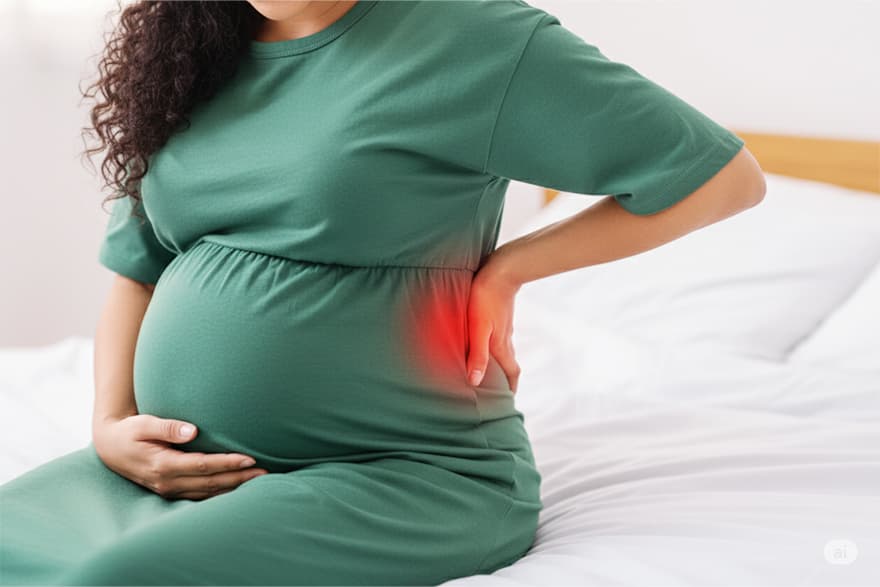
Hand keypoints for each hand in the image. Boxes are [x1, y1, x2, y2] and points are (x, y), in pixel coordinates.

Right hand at [92, 414, 267, 500]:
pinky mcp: (172, 490)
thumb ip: (167, 426)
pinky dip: (221, 492)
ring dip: (234, 487)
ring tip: (259, 481)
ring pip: (208, 492)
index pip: (204, 466)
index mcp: (163, 465)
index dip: (228, 463)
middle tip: (265, 473)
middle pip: (211, 482)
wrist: (110, 447)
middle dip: (239, 478)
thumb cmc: (129, 431)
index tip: (250, 458)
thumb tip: (192, 430)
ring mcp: (169, 489)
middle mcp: (168, 482)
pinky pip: (201, 494)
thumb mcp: (143, 423)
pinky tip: (237, 487)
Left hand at [466, 248, 522, 392]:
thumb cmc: (486, 298)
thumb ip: (477, 355)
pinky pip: (498, 336)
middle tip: (497, 390)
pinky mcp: (499, 314)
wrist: (501, 269)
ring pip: (504, 350)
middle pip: (509, 364)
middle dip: (505, 379)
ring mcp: (503, 326)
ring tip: (488, 369)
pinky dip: (493, 346)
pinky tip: (483, 341)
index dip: (510, 388)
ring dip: (499, 362)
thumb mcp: (479, 329)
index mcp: (502, 346)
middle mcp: (506, 338)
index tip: (507, 401)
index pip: (512, 373)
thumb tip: (475, 382)